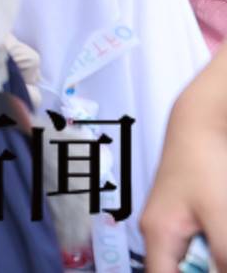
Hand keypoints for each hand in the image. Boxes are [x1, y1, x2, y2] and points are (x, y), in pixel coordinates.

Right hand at [144, 52, 226, 272]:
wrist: (202, 121)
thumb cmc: (204, 160)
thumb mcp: (221, 215)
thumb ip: (224, 254)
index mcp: (159, 235)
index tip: (213, 270)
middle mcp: (160, 232)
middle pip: (180, 270)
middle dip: (209, 267)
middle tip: (222, 251)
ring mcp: (174, 223)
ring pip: (197, 259)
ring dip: (217, 258)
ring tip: (222, 227)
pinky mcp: (189, 215)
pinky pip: (204, 246)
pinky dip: (218, 247)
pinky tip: (223, 230)